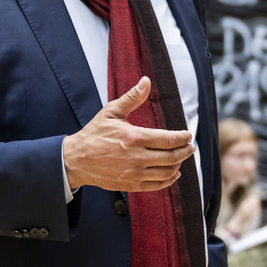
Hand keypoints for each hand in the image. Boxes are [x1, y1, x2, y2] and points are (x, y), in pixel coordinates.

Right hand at [64, 77, 195, 192]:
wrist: (76, 160)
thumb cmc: (94, 134)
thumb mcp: (111, 112)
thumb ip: (132, 97)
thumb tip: (146, 81)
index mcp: (134, 138)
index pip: (168, 139)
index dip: (183, 137)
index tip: (187, 135)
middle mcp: (137, 158)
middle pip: (172, 157)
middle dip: (185, 151)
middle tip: (190, 146)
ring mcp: (135, 173)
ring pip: (167, 172)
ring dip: (178, 164)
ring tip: (181, 157)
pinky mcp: (131, 185)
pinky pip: (157, 185)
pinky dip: (169, 180)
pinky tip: (173, 173)